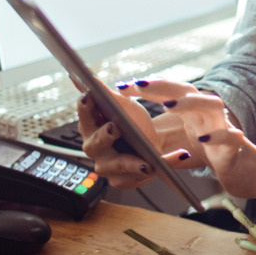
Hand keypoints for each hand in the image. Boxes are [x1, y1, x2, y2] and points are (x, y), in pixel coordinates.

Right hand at [75, 79, 212, 188]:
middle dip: (104, 136)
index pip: (84, 115)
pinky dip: (163, 166)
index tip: (89, 96)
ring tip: (148, 162)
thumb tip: (77, 74)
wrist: (151, 141)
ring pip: (119, 166)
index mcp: (90, 127)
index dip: (85, 107)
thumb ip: (100, 90)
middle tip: (114, 128)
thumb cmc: (131, 121)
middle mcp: (95, 149)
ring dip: (133, 163)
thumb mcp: (120, 104)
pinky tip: (178, 156)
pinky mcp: (125, 180)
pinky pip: (142, 176)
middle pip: (95, 144)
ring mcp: (109, 167)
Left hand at [118, 82, 255, 199]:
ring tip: (169, 105)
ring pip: (211, 105)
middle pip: (187, 91)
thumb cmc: (208, 148)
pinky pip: (228, 137)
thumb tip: (123, 127)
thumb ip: (158, 130)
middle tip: (139, 84)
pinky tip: (201, 140)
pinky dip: (216, 136)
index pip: (169, 90)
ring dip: (190, 103)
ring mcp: (223, 124)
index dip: (147, 86)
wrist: (242, 167)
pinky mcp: (234, 144)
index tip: (122, 86)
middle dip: (162, 86)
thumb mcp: (182, 133)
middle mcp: (208, 110)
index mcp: (193, 107)